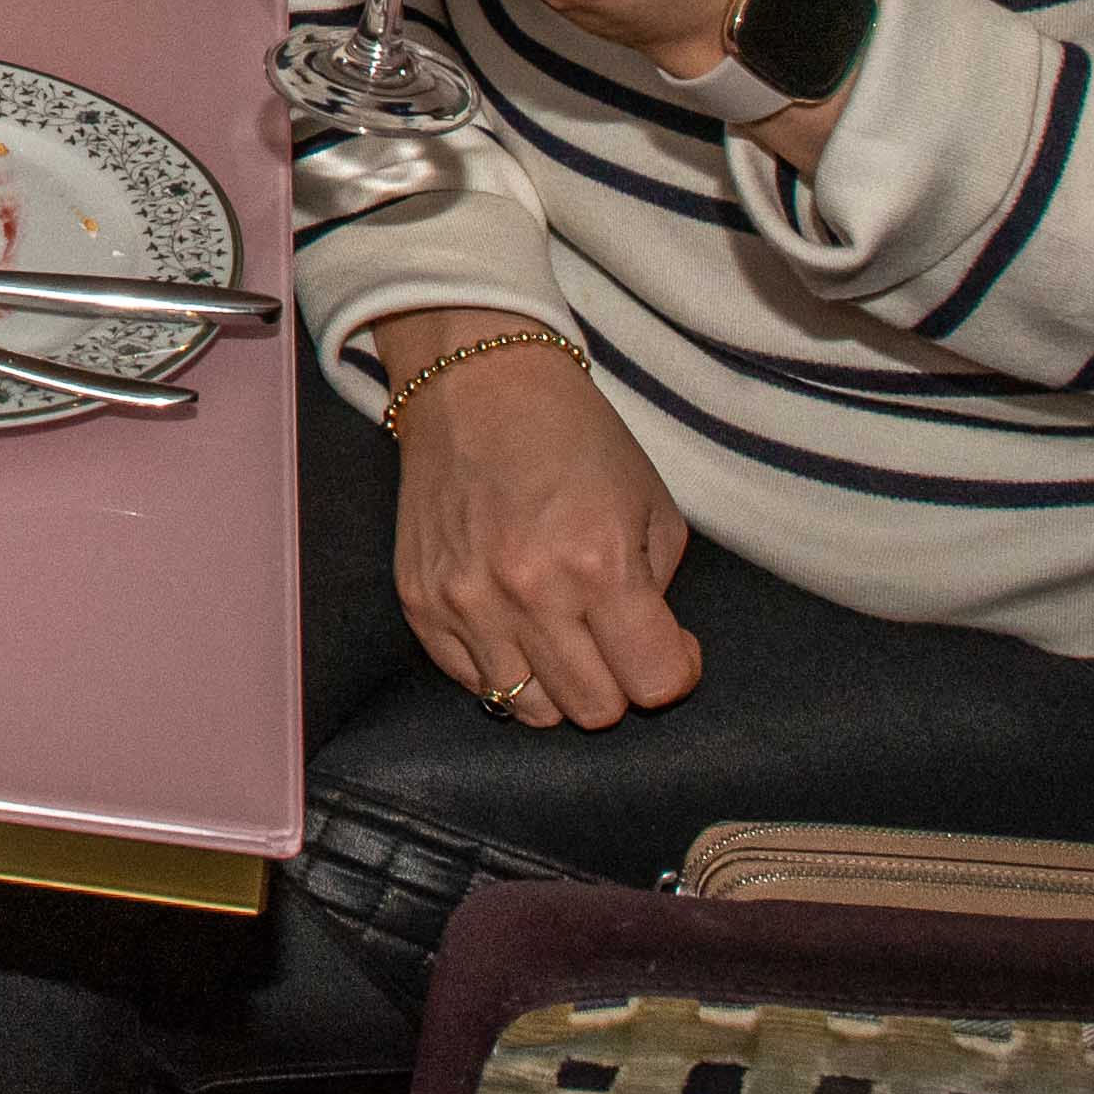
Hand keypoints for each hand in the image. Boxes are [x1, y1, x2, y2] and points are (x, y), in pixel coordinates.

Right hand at [377, 313, 702, 725]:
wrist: (475, 382)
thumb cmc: (575, 436)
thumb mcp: (650, 502)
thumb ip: (658, 590)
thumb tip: (651, 654)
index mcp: (598, 563)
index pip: (654, 683)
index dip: (674, 669)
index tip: (668, 641)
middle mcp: (528, 591)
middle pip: (594, 710)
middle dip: (618, 681)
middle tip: (612, 636)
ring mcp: (465, 601)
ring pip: (530, 711)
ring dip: (557, 683)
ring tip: (560, 633)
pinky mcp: (419, 601)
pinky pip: (472, 681)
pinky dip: (502, 666)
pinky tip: (513, 620)